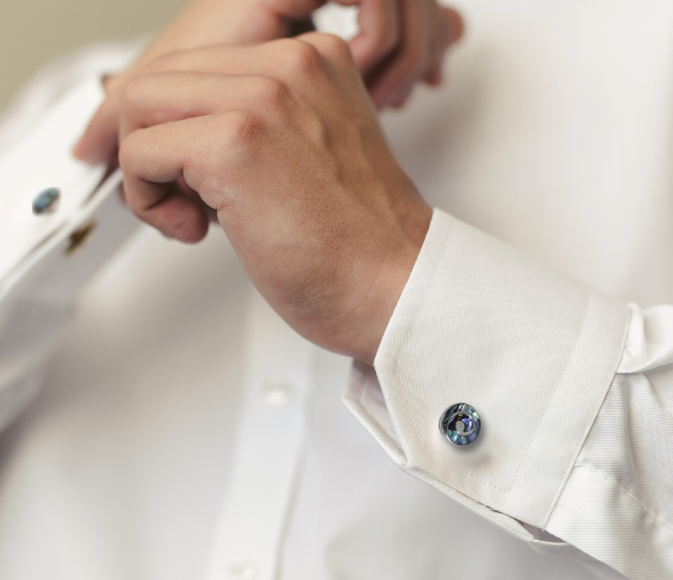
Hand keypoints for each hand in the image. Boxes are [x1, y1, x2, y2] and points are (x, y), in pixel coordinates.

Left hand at [116, 34, 431, 364]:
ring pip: (140, 104)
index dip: (178, 125)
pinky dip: (149, 199)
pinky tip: (197, 230)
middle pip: (164, 77)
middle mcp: (289, 64)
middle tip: (184, 201)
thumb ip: (266, 125)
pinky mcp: (234, 143)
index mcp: (314, 60)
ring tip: (194, 217)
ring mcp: (262, 98)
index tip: (182, 173)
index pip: (202, 65)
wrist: (395, 289)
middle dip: (153, 144)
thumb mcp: (316, 155)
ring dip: (149, 170)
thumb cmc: (360, 248)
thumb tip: (186, 134)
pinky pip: (140, 151)